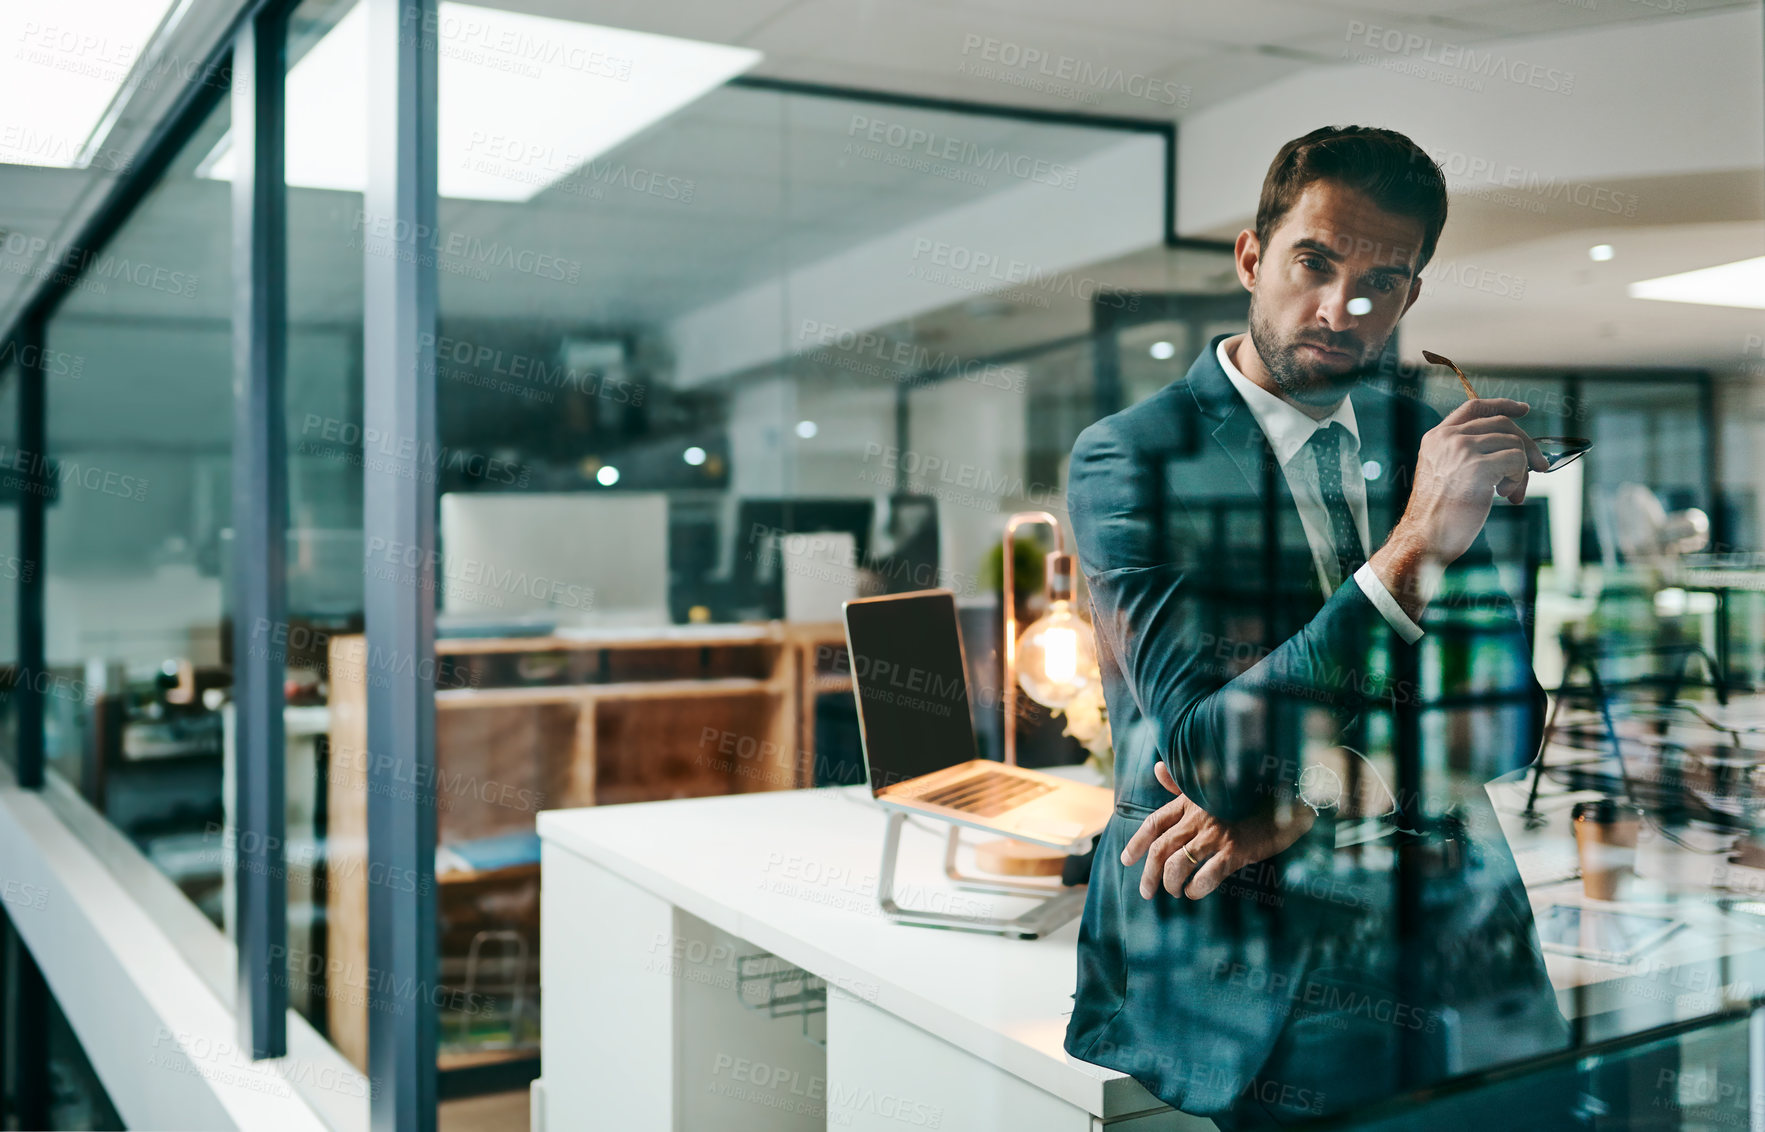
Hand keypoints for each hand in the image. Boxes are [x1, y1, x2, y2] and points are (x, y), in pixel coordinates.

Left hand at [1119, 762, 1315, 899]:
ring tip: (1174, 892)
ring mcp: (1216, 834)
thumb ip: (1181, 783)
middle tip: (1145, 891)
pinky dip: (1195, 889)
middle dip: (1148, 874)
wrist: (1285, 800)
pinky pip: (1206, 876)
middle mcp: (1198, 817)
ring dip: (1169, 884)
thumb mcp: (1210, 786)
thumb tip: (1156, 768)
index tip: (1125, 860)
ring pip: (1177, 864)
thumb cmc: (1246, 797)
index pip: (1154, 822)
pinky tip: (1195, 893)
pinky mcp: (1235, 851)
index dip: (1136, 842)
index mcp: (1189, 802)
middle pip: (1160, 849)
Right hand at [1369, 399, 1548, 618]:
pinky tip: (1505, 495)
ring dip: (1522, 470)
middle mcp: (1448, 438)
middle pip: (1503, 424)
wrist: (1424, 537)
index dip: (1503, 405)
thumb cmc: (1437, 515)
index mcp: (1436, 437)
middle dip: (1528, 445)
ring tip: (1511, 494)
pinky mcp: (1478, 467)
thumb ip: (1467, 454)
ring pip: (1514, 443)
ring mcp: (1462, 450)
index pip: (1474, 407)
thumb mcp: (1445, 473)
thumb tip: (1514, 448)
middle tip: (1540, 467)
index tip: (1524, 410)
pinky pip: (1517, 460)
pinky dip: (1519, 479)